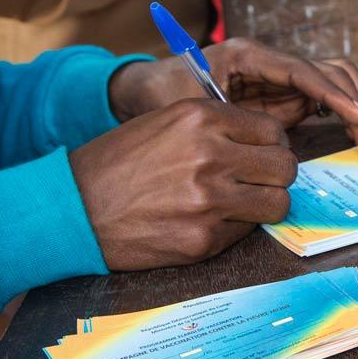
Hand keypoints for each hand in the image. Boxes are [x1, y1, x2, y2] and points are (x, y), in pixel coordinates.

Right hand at [71, 100, 296, 269]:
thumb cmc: (119, 163)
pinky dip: (234, 228)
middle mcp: (210, 155)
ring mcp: (208, 200)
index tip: (262, 156)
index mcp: (201, 118)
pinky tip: (206, 221)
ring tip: (240, 203)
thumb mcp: (166, 123)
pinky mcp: (202, 240)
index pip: (273, 132)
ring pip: (277, 203)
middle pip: (285, 167)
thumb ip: (217, 126)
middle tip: (258, 182)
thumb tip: (265, 141)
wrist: (72, 208)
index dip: (272, 146)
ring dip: (264, 205)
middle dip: (276, 176)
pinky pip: (246, 232)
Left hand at [108, 37, 357, 157]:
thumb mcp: (189, 106)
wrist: (143, 90)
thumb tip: (277, 145)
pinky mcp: (282, 99)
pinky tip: (354, 143)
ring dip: (354, 111)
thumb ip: (231, 121)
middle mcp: (270, 63)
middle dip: (354, 103)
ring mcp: (279, 81)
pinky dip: (341, 121)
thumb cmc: (161, 93)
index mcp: (248, 55)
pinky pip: (321, 106)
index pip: (302, 71)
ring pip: (332, 86)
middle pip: (329, 72)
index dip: (333, 94)